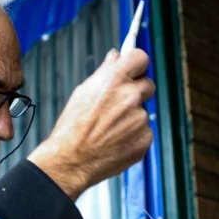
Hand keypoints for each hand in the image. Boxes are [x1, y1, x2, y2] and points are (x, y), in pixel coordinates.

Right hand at [28, 48, 155, 199]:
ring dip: (131, 118)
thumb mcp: (83, 92)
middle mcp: (131, 97)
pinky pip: (144, 132)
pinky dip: (133, 136)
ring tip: (109, 130)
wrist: (71, 160)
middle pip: (148, 85)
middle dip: (137, 92)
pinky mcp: (145, 139)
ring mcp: (140, 119)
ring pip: (143, 112)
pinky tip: (115, 142)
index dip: (137, 64)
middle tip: (119, 105)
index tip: (134, 69)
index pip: (140, 57)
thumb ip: (105, 73)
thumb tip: (116, 57)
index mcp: (115, 80)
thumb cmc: (73, 127)